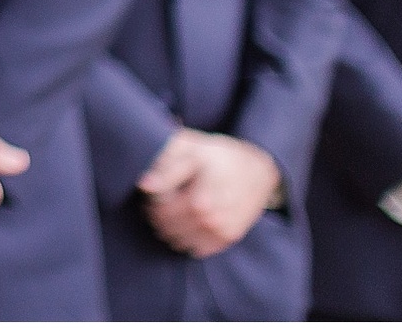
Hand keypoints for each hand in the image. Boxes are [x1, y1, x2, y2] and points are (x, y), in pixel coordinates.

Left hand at [137, 130, 279, 257]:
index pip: (158, 212)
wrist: (258, 169)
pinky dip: (187, 238)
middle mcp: (211, 222)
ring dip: (170, 228)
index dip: (151, 201)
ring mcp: (221, 233)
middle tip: (162, 200)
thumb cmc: (219, 156)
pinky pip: (197, 249)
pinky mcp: (228, 239)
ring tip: (174, 210)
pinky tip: (188, 221)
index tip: (156, 190)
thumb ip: (167, 168)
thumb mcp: (192, 151)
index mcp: (199, 201)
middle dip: (158, 215)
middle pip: (167, 228)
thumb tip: (144, 185)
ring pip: (179, 242)